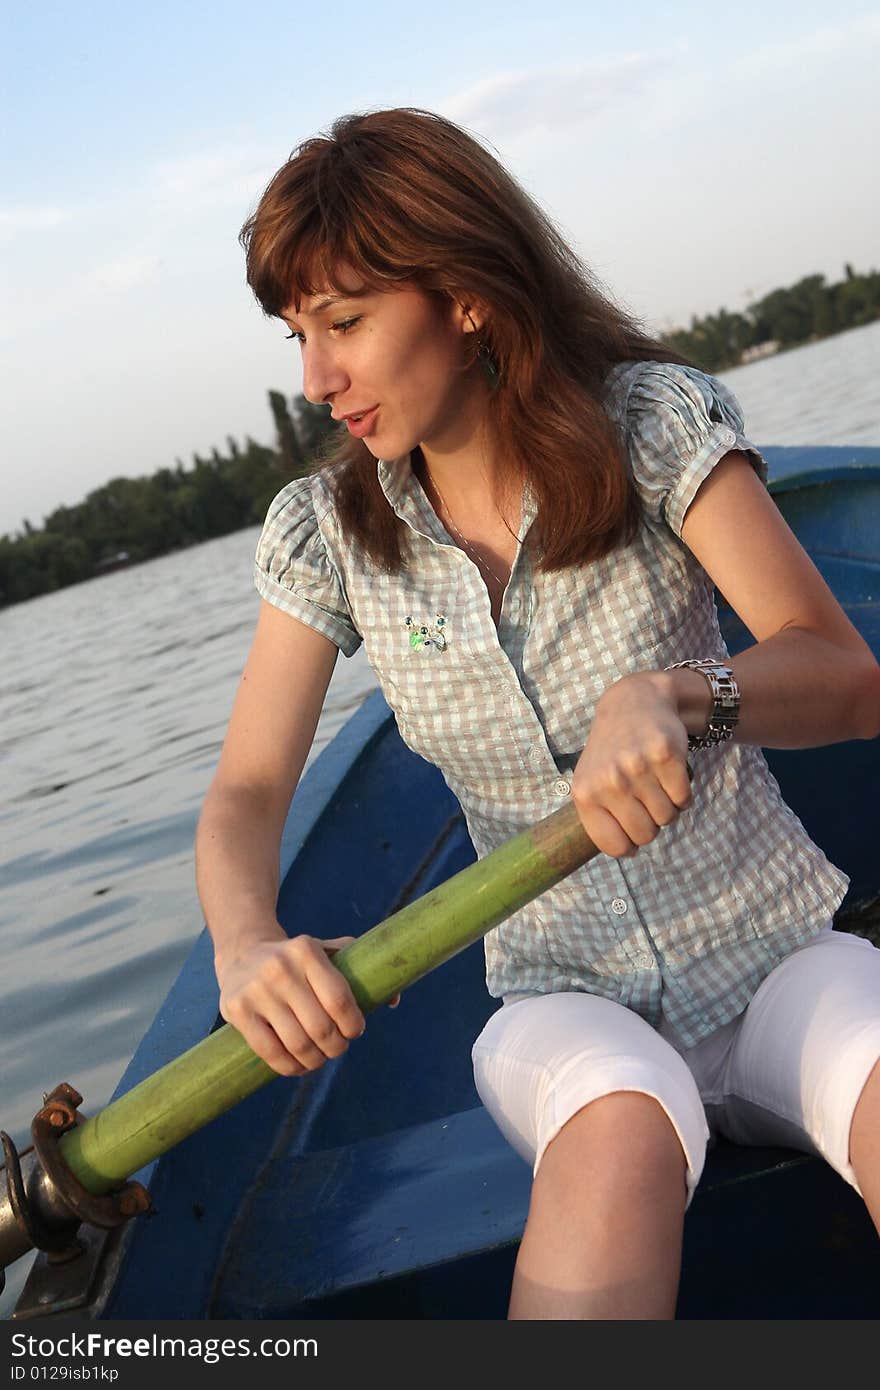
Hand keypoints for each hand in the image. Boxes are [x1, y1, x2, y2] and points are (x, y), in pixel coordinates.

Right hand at [217, 932, 397, 1076]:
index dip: (353, 1025)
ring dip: (315, 1060)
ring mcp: (256, 990)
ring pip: (297, 1044)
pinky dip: (290, 1068)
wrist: (243, 952)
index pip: (340, 1000)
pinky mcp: (236, 1011)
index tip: (356, 1031)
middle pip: (320, 1027)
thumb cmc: (298, 959)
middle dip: (336, 1046)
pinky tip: (299, 1065)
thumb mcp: (327, 951)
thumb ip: (360, 969)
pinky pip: (270, 1053)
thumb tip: (394, 1000)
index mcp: (306, 950)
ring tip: (319, 1058)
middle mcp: (280, 968)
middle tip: (338, 1048)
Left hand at [571, 672, 693, 858]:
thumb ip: (599, 817)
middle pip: (646, 835)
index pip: (615, 846)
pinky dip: (682, 793)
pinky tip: (669, 774)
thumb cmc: (612, 750)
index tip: (630, 828)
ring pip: (668, 818)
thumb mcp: (590, 781)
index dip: (629, 844)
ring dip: (668, 806)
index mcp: (585, 793)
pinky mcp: (665, 755)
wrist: (634, 703)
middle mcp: (609, 781)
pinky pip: (684, 799)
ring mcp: (637, 767)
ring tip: (655, 783)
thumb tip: (625, 851)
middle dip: (651, 825)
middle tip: (646, 801)